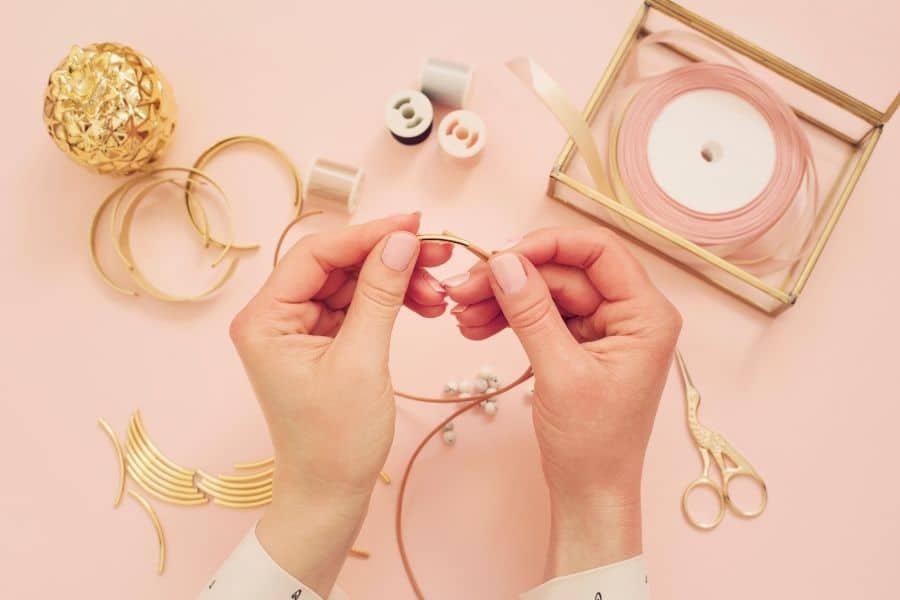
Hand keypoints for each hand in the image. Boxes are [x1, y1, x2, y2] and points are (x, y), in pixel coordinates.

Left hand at [229, 213, 450, 595]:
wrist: (331, 495)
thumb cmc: (336, 440)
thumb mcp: (362, 361)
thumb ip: (380, 294)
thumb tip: (402, 240)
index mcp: (264, 319)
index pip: (317, 254)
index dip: (368, 234)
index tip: (416, 224)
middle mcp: (275, 317)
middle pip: (337, 264)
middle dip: (389, 259)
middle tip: (438, 254)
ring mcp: (300, 329)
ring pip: (353, 282)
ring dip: (397, 282)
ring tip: (438, 295)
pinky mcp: (323, 342)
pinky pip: (359, 305)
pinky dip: (392, 302)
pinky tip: (424, 305)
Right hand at [443, 227, 679, 577]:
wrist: (589, 492)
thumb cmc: (593, 444)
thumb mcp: (559, 373)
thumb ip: (532, 312)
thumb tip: (503, 262)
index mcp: (646, 315)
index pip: (598, 252)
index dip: (547, 245)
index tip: (500, 255)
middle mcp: (629, 314)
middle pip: (564, 271)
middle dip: (512, 278)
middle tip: (464, 289)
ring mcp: (603, 328)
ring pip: (546, 292)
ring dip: (503, 299)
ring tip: (462, 313)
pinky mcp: (579, 343)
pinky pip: (541, 315)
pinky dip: (509, 317)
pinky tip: (476, 326)